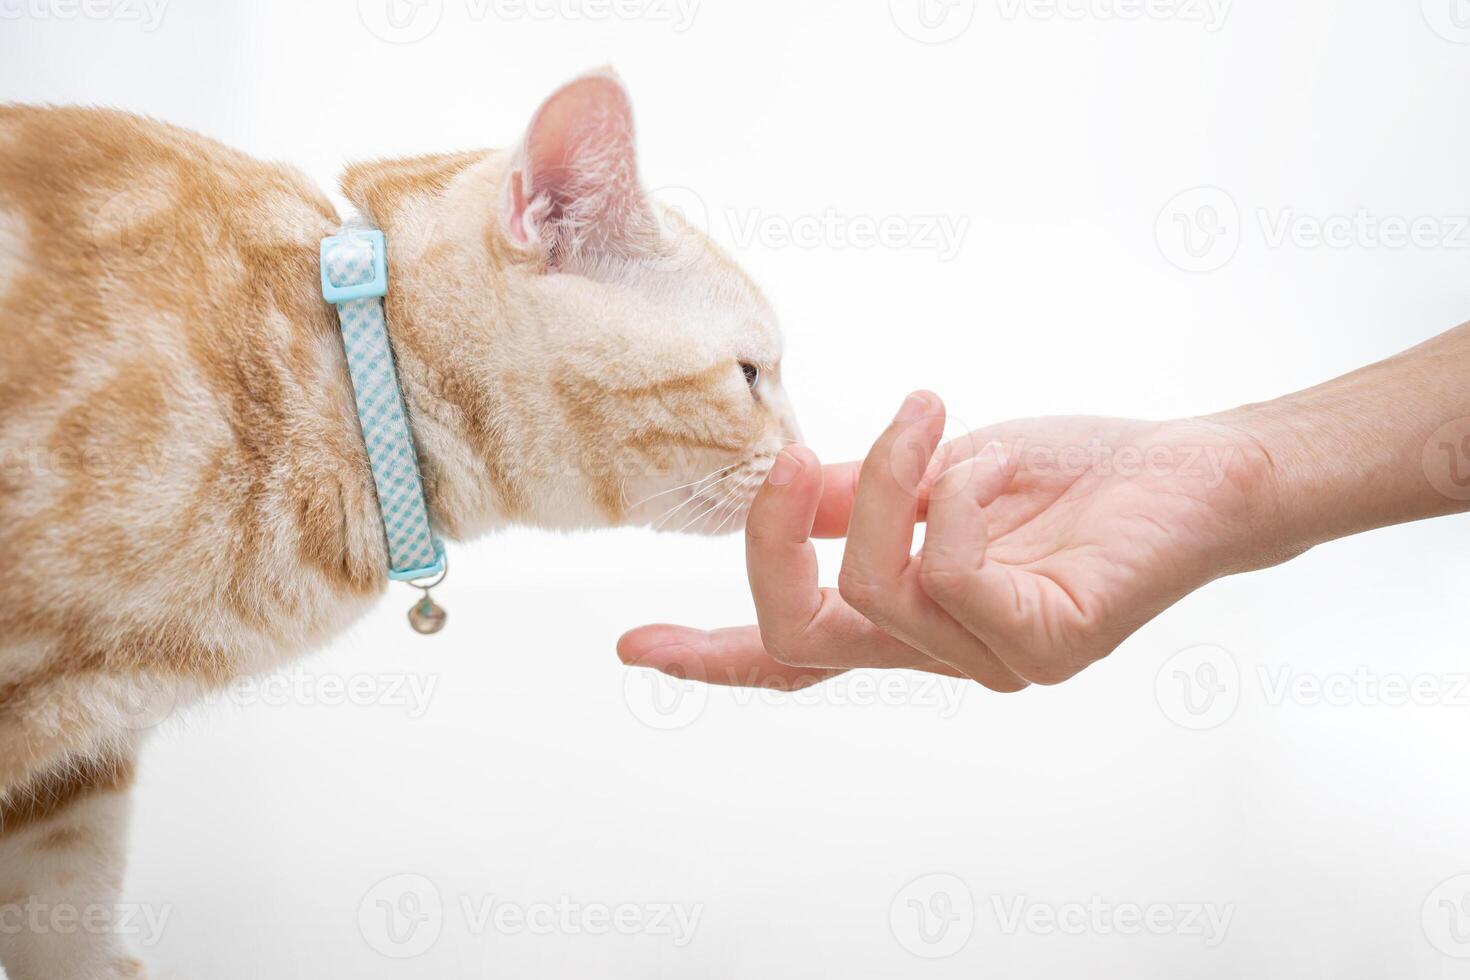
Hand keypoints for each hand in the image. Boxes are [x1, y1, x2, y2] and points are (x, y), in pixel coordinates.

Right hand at [618, 391, 1275, 689]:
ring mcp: (992, 660)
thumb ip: (857, 498)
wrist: (1199, 473)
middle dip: (772, 541)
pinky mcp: (1046, 644)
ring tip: (938, 415)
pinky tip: (998, 466)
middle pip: (801, 636)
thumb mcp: (940, 474)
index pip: (792, 653)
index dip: (709, 654)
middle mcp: (940, 654)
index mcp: (907, 619)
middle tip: (790, 460)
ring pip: (876, 588)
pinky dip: (959, 494)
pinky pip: (953, 574)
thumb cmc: (1073, 476)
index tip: (633, 648)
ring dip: (895, 477)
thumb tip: (782, 487)